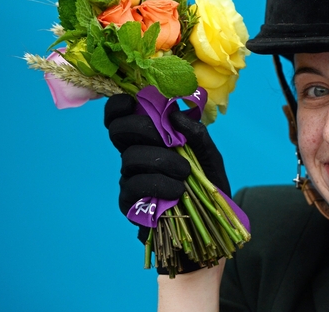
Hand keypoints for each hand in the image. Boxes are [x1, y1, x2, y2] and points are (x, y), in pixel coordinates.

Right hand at [104, 94, 230, 271]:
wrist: (210, 225)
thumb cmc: (207, 186)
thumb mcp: (209, 156)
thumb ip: (196, 133)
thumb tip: (174, 114)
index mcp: (150, 139)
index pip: (120, 116)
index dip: (119, 105)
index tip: (134, 102)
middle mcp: (134, 155)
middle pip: (118, 130)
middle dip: (142, 127)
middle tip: (169, 139)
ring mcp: (129, 178)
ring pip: (130, 157)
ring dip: (162, 160)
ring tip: (185, 173)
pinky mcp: (129, 202)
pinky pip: (134, 185)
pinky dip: (159, 184)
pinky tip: (178, 191)